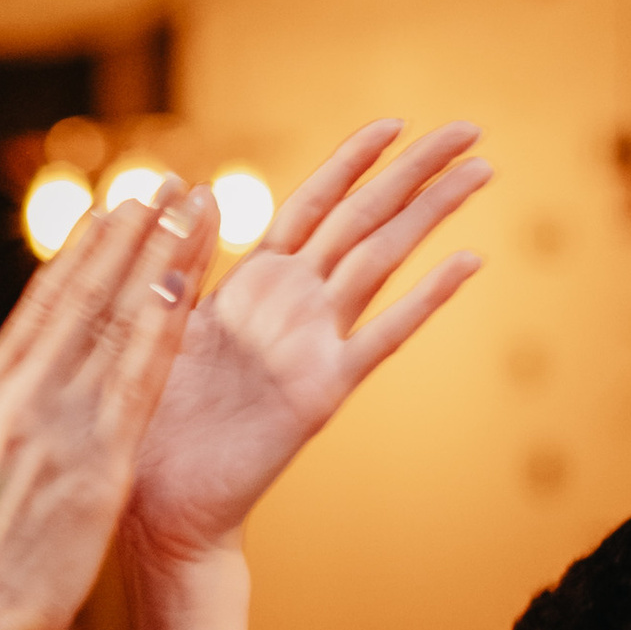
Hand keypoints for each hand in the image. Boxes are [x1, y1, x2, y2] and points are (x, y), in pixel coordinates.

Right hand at [0, 183, 217, 629]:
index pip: (39, 310)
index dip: (80, 256)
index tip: (112, 211)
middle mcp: (19, 406)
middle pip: (85, 303)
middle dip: (129, 239)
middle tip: (165, 186)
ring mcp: (60, 435)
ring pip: (119, 329)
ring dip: (160, 264)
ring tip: (191, 212)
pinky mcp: (98, 472)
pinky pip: (140, 386)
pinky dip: (165, 331)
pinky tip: (190, 287)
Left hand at [124, 122, 487, 573]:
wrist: (159, 507)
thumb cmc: (149, 424)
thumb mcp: (155, 325)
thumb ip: (181, 263)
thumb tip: (193, 187)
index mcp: (250, 288)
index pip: (311, 207)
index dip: (351, 164)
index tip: (393, 122)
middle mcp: (292, 308)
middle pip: (363, 221)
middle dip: (414, 172)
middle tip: (471, 129)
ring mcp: (313, 346)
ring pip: (382, 261)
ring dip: (431, 215)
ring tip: (481, 172)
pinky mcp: (321, 391)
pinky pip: (382, 337)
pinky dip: (425, 298)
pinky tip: (468, 262)